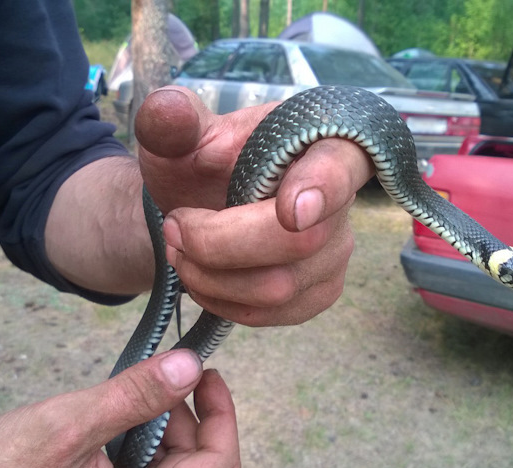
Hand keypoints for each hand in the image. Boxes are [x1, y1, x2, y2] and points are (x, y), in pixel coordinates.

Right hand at [0, 349, 238, 467]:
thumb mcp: (67, 427)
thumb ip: (135, 396)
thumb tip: (188, 367)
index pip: (216, 465)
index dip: (221, 413)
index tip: (207, 373)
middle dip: (186, 419)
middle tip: (161, 377)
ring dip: (158, 432)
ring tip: (127, 399)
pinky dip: (134, 451)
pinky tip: (108, 427)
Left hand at [135, 86, 373, 326]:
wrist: (196, 208)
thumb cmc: (197, 166)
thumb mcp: (177, 137)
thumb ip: (170, 122)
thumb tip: (169, 107)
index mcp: (319, 142)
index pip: (339, 166)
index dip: (323, 188)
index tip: (290, 210)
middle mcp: (342, 200)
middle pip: (298, 242)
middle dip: (219, 244)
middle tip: (174, 229)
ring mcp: (336, 251)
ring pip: (279, 288)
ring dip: (211, 277)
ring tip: (180, 252)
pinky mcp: (320, 291)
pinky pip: (273, 315)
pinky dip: (223, 302)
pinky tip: (203, 278)